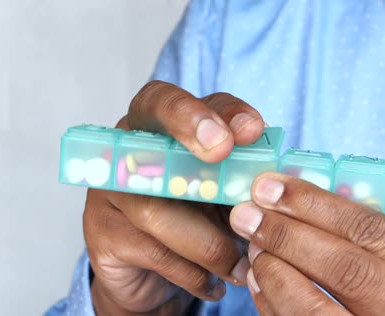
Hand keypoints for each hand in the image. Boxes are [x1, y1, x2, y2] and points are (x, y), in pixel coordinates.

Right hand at [84, 80, 265, 314]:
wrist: (149, 274)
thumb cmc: (190, 219)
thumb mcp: (218, 189)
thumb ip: (239, 172)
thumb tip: (281, 176)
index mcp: (152, 130)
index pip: (166, 100)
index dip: (203, 110)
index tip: (247, 128)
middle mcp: (122, 152)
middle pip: (147, 133)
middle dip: (191, 132)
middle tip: (225, 151)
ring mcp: (108, 193)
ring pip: (158, 209)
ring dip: (211, 242)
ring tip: (241, 265)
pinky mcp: (103, 235)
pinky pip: (156, 253)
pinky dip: (194, 273)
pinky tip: (213, 283)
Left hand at [229, 173, 384, 314]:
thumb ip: (371, 244)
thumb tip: (300, 205)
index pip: (377, 234)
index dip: (318, 205)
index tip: (273, 186)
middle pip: (348, 269)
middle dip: (289, 235)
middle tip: (247, 214)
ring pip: (316, 309)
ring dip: (275, 271)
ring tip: (254, 247)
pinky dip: (272, 304)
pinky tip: (260, 280)